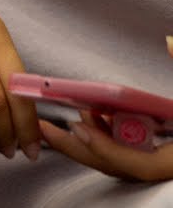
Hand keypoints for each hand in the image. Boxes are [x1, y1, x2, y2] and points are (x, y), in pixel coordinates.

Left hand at [40, 37, 172, 181]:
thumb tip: (170, 39)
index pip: (139, 166)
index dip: (108, 149)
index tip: (83, 125)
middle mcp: (168, 166)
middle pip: (118, 168)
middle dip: (81, 150)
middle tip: (46, 128)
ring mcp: (162, 162)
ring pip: (119, 163)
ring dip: (89, 143)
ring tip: (59, 119)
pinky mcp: (158, 155)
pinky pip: (126, 154)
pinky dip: (106, 137)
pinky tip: (89, 115)